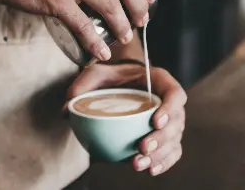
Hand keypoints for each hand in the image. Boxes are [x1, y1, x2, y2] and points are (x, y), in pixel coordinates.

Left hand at [68, 63, 186, 175]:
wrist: (119, 83)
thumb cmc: (111, 76)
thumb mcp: (95, 74)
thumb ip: (81, 87)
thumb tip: (67, 111)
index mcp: (159, 81)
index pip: (175, 93)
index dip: (170, 108)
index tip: (155, 121)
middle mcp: (168, 102)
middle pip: (177, 122)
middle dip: (162, 138)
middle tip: (142, 148)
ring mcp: (169, 121)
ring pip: (174, 140)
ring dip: (160, 155)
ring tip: (138, 164)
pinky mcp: (164, 137)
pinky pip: (172, 151)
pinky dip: (164, 162)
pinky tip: (151, 170)